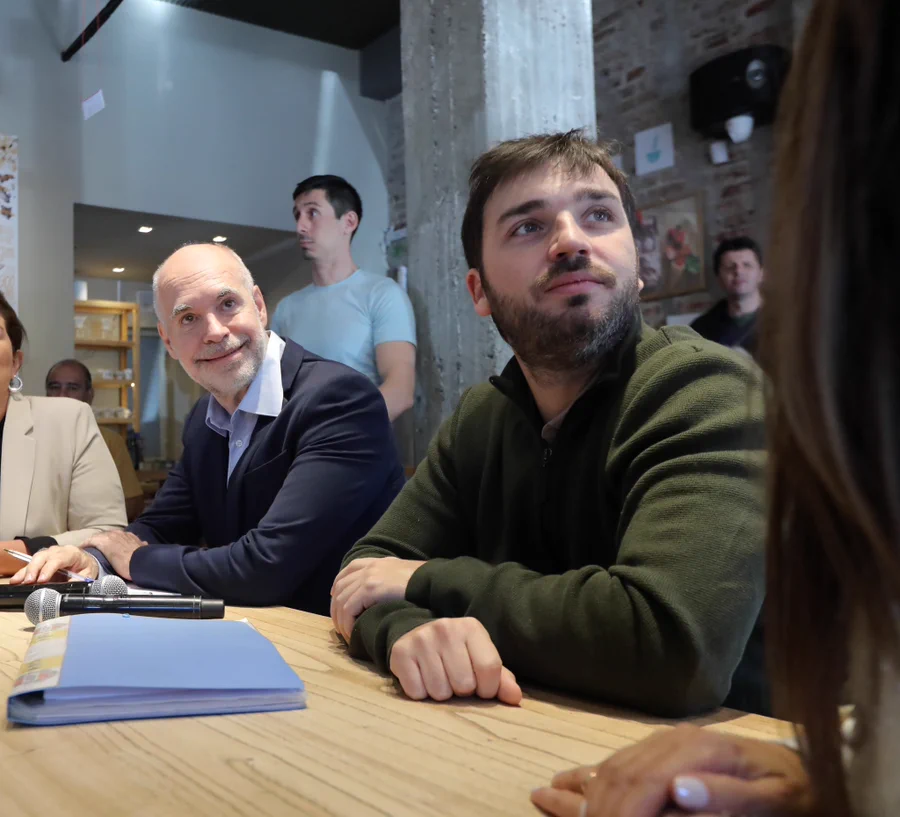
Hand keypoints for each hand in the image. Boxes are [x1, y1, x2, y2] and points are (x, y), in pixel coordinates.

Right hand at [9, 545, 98, 583]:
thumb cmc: (86, 566)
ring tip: (18, 581)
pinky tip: (16, 579)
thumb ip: (79, 580)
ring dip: (26, 570)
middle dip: (34, 569)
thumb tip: (69, 587)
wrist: (85, 560)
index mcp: (71, 553)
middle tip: (28, 581)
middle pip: (43, 557)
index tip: (42, 580)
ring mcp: (48, 554)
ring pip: (35, 559)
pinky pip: (31, 564)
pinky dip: (23, 572)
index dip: (49, 569)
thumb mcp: (88, 573)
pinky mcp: (42, 560)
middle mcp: (57, 551)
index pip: (58, 559)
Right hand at [83, 530, 146, 580]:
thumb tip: (95, 555)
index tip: (81, 549)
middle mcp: (116, 533)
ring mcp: (126, 534)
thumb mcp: (106, 561)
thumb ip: (100, 554)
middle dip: (97, 542)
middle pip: (102, 536)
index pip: (91, 539)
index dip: (85, 545)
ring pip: (114, 535)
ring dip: (109, 540)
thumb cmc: (124, 565)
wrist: (144, 564)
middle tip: (92, 549)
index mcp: (106, 538)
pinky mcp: (135, 538)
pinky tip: (121, 546)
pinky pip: (125, 538)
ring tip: (107, 547)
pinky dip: (121, 541)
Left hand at [330, 557, 424, 640]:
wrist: (432, 581)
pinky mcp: (369, 589)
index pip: (348, 570)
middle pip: (340, 587)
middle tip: (341, 626)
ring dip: (341, 620)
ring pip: (341, 600)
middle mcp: (369, 567)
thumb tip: (382, 595)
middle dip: (336, 609)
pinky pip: (348, 609)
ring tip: (348, 635)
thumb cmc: (424, 583)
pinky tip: (353, 633)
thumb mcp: (403, 575)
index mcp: (377, 562)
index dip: (338, 585)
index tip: (337, 601)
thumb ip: (389, 579)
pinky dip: (347, 623)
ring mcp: (368, 577)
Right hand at [389, 617, 522, 704]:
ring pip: (440, 692)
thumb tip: (515, 698)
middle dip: (462, 691)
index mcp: (471, 627)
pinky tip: (421, 678)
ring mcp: (422, 639)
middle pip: (464, 684)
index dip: (488, 688)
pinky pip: (417, 692)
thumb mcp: (480, 659)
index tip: (481, 687)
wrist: (418, 636)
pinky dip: (420, 693)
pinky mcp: (401, 652)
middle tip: (455, 680)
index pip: (490, 669)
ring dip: (441, 694)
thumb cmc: (458, 654)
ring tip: (439, 678)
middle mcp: (446, 628)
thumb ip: (501, 679)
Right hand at [531, 724, 814, 816]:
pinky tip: (572, 782)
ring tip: (545, 798)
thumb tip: (678, 790)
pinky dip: (591, 775)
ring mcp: (666, 744)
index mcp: (698, 751)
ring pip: (612, 766)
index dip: (619, 812)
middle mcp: (674, 742)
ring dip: (581, 788)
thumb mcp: (775, 799)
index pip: (644, 782)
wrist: (804, 767)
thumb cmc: (793, 789)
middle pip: (620, 773)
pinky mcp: (664, 749)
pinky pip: (619, 761)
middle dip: (592, 806)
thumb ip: (728, 795)